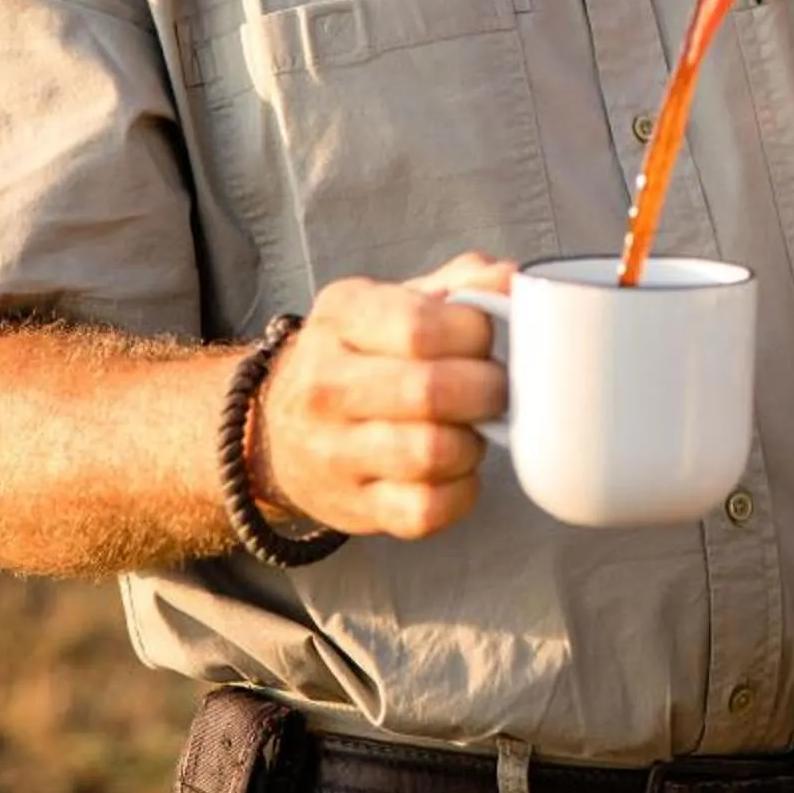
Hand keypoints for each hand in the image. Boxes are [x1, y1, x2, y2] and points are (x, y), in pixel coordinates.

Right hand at [248, 251, 513, 540]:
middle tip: (497, 388)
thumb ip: (461, 285)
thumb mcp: (397, 302)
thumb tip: (512, 281)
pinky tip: (459, 470)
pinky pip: (426, 511)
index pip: (421, 327)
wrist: (281, 426)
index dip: (476, 334)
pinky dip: (462, 492)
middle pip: (430, 392)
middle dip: (487, 390)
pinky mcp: (352, 508)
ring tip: (473, 428)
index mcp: (340, 317)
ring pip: (432, 454)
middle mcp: (324, 385)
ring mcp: (332, 452)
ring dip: (474, 441)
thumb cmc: (364, 354)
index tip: (488, 339)